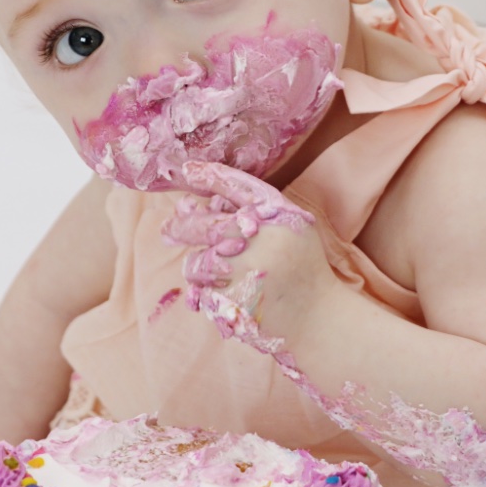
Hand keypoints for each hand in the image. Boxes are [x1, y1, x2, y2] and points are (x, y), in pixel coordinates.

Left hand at [161, 161, 336, 346]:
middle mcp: (259, 238)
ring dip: (199, 266)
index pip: (236, 185)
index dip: (209, 175)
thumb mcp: (286, 226)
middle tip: (168, 228)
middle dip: (179, 226)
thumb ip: (247, 209)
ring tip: (219, 271)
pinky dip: (208, 293)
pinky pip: (201, 293)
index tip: (188, 170)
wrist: (317, 316)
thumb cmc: (300, 266)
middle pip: (202, 225)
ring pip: (195, 264)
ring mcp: (243, 272)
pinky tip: (231, 294)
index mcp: (276, 214)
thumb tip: (190, 204)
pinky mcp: (232, 303)